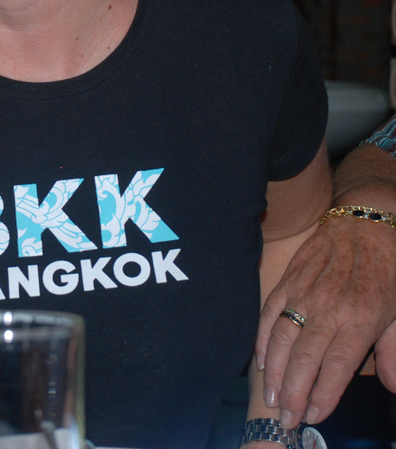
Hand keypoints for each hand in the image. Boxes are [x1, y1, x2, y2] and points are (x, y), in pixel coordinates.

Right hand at [255, 215, 395, 427]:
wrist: (366, 222)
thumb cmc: (389, 268)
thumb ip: (395, 350)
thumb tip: (390, 385)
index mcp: (360, 318)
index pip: (336, 366)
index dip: (322, 395)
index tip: (312, 416)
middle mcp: (328, 308)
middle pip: (303, 358)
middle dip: (292, 393)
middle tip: (285, 420)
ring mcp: (304, 292)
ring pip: (280, 338)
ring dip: (272, 372)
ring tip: (270, 398)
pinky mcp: (289, 279)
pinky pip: (269, 312)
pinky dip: (261, 338)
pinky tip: (260, 359)